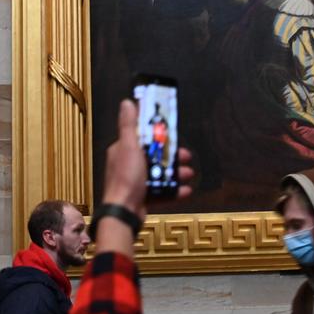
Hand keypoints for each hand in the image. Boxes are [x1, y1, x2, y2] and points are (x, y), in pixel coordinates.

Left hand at [102, 100, 192, 219]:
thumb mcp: (129, 146)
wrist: (124, 211)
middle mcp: (128, 165)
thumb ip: (128, 125)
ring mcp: (136, 182)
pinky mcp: (143, 198)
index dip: (160, 136)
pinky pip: (161, 192)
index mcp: (123, 151)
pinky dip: (174, 191)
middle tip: (187, 157)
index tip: (174, 135)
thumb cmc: (126, 177)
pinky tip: (186, 191)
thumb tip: (127, 102)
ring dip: (176, 174)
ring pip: (160, 174)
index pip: (143, 138)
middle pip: (155, 156)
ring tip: (190, 175)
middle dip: (173, 156)